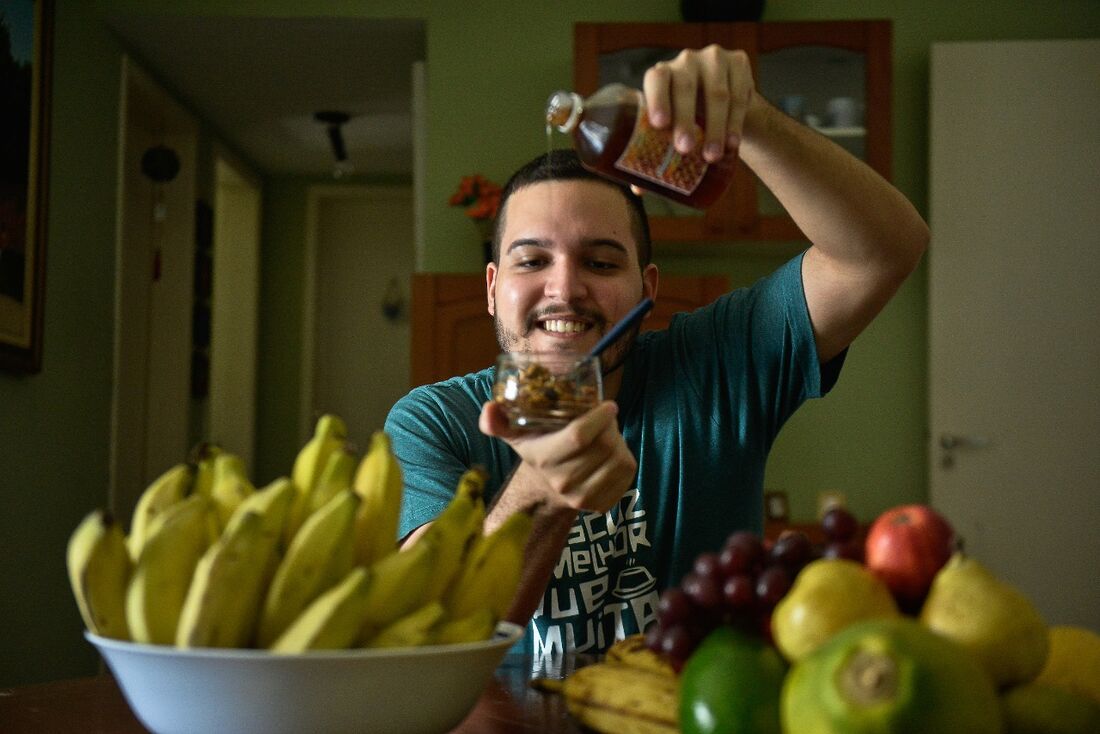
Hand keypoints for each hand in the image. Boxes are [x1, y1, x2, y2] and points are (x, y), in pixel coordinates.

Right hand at [479, 400, 636, 514]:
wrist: (546, 487)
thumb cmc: (537, 448)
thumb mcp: (515, 432)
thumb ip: (497, 420)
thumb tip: (490, 408)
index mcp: (544, 459)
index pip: (579, 436)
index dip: (598, 418)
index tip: (607, 405)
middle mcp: (563, 483)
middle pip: (603, 446)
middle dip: (609, 425)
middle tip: (605, 416)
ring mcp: (584, 498)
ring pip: (619, 459)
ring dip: (619, 441)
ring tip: (608, 434)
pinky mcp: (603, 504)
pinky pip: (627, 474)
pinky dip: (624, 457)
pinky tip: (611, 453)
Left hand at [642, 44, 755, 162]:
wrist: (727, 100)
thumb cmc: (689, 117)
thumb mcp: (672, 127)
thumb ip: (656, 152)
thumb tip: (638, 189)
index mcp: (661, 74)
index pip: (657, 79)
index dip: (657, 99)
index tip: (659, 125)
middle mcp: (685, 61)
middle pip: (685, 87)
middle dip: (685, 120)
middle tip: (685, 148)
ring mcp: (714, 58)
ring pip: (716, 93)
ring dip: (715, 127)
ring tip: (712, 156)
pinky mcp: (739, 62)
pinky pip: (739, 94)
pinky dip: (736, 122)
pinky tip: (732, 143)